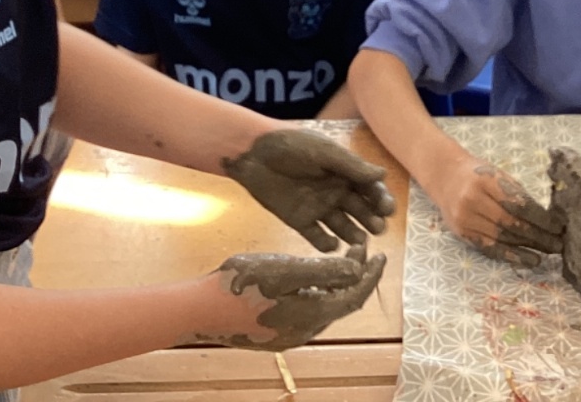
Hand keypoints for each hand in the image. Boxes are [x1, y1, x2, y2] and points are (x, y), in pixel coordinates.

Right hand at [204, 245, 385, 350]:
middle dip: (355, 275)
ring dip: (337, 282)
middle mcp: (306, 331)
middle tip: (361, 247)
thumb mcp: (286, 269)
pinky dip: (319, 290)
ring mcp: (289, 334)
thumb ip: (325, 270)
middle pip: (342, 303)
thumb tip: (358, 268)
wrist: (200, 311)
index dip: (371, 275)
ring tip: (340, 256)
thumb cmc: (241, 285)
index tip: (380, 253)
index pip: (354, 297)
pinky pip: (307, 310)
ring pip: (325, 306)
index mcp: (312, 316)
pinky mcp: (275, 332)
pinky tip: (311, 275)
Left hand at [222, 130, 395, 251]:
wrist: (253, 154)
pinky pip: (317, 236)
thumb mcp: (324, 152)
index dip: (380, 199)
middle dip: (371, 219)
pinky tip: (332, 244)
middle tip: (377, 229)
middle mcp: (336, 191)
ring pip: (342, 225)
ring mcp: (318, 207)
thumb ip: (352, 166)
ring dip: (353, 233)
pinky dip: (326, 243)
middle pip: (359, 209)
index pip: (369, 188)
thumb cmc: (292, 146)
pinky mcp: (300, 221)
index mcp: (344, 172)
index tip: (387, 210)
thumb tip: (383, 175)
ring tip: (360, 241)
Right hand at [430, 153, 563, 267]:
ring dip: (528, 248)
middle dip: (538, 236)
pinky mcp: (463, 233)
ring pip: (502, 238)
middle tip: (558, 244)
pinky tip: (528, 259)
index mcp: (486, 181)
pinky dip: (511, 256)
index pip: (518, 205)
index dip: (540, 219)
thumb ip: (518, 195)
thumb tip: (548, 219)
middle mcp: (472, 201)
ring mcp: (465, 219)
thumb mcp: (499, 176)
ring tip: (547, 253)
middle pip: (511, 224)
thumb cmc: (479, 175)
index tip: (558, 227)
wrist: (445, 177)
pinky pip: (490, 248)